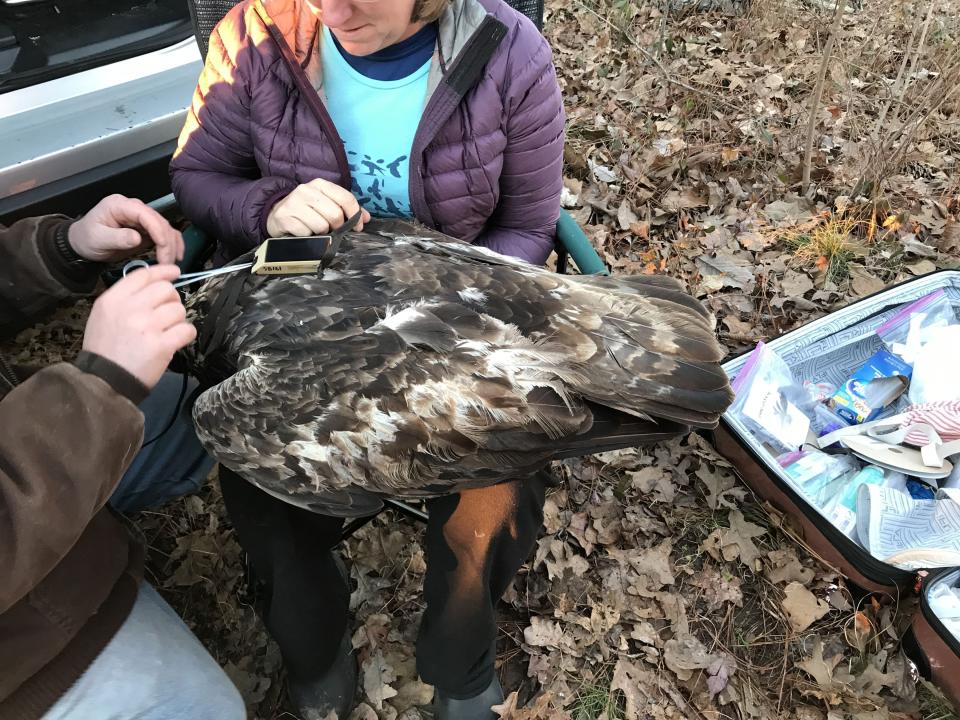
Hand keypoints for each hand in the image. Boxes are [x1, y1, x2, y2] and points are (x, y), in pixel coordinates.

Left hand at [68, 194, 184, 264]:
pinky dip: (174, 245)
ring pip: (166, 229)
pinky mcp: (147, 229)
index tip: (163, 246)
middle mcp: (134, 209)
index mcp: (120, 205)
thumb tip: (137, 238)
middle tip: (166, 263)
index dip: (157, 229)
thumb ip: (117, 237)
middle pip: (159, 222)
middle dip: (167, 243)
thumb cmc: (87, 237)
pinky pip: (165, 234)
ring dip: (172, 246)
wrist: (83, 242)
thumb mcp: (97, 238)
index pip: (145, 214)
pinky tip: (176, 256)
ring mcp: (142, 218)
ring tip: (171, 263)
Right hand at [82, 265, 195, 389]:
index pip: (144, 275)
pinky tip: (175, 340)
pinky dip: (185, 334)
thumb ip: (125, 298)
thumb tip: (154, 284)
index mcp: (113, 300)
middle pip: (166, 289)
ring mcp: (147, 326)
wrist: (104, 380)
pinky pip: (187, 329)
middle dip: (172, 299)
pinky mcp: (162, 345)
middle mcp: (130, 309)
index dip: (163, 271)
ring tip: (166, 331)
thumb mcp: (104, 315)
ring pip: (179, 309)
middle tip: (167, 312)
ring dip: (178, 320)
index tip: (175, 273)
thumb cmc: (105, 348)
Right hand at [266, 178, 370, 236]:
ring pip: (321, 226)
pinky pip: (306, 233)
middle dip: (337, 227)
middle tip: (332, 230)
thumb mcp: (326, 203)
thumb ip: (346, 208)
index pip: (345, 198)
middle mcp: (306, 190)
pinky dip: (308, 236)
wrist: (276, 214)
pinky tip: (303, 231)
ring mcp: (293, 203)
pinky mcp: (285, 218)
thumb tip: (366, 218)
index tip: (358, 227)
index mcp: (320, 184)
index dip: (355, 215)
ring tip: (315, 229)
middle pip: (335, 214)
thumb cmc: (307, 210)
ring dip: (322, 233)